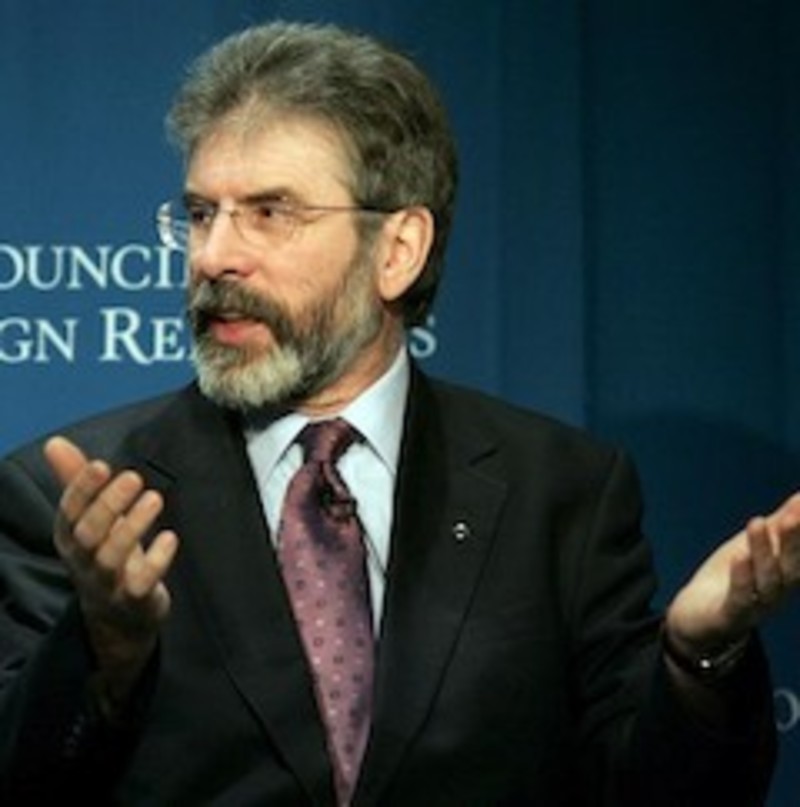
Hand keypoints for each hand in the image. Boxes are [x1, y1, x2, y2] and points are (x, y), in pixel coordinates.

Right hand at [45, 436, 178, 706]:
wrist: (119, 616)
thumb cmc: (104, 553)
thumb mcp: (90, 518)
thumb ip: (77, 481)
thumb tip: (54, 442)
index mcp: (70, 538)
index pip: (69, 512)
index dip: (82, 489)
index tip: (102, 464)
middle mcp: (84, 561)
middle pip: (88, 534)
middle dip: (108, 504)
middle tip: (133, 477)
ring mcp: (108, 583)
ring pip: (112, 557)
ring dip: (133, 526)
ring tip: (155, 497)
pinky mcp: (135, 599)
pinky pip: (142, 583)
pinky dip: (156, 560)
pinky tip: (171, 538)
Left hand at [666, 492, 799, 655]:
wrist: (698, 619)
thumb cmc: (732, 578)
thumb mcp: (754, 546)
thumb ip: (779, 526)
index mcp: (787, 575)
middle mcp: (777, 592)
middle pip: (790, 566)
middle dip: (793, 540)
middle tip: (793, 514)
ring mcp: (756, 606)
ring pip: (765, 579)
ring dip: (763, 550)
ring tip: (757, 522)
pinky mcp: (731, 616)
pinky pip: (740, 597)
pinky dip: (742, 576)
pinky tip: (739, 555)